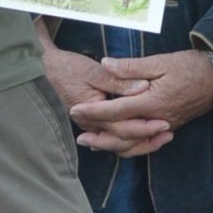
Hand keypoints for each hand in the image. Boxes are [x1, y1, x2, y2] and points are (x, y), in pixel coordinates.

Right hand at [41, 40, 172, 157]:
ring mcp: (91, 127)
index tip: (165, 123)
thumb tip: (143, 87)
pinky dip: (129, 139)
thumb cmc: (67, 68)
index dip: (145, 127)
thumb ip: (119, 80)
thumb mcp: (95, 71)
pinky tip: (144, 137)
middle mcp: (92, 126)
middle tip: (169, 133)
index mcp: (93, 114)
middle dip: (147, 139)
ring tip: (162, 138)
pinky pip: (113, 138)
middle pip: (123, 141)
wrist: (43, 70)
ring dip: (140, 142)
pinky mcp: (93, 123)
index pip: (123, 128)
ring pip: (118, 144)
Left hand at [69, 48, 212, 153]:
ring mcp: (164, 126)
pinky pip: (145, 142)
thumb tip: (105, 63)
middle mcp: (157, 119)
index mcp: (151, 102)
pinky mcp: (169, 127)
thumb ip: (130, 67)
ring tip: (93, 144)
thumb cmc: (190, 67)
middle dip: (99, 136)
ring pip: (134, 144)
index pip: (116, 111)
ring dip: (112, 146)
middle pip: (122, 135)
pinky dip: (129, 146)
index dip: (93, 112)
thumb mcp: (160, 62)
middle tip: (79, 136)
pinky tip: (117, 144)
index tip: (75, 110)